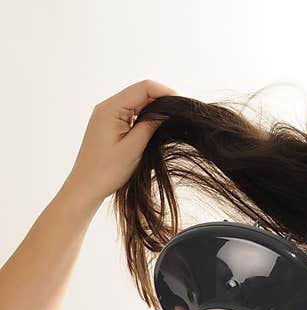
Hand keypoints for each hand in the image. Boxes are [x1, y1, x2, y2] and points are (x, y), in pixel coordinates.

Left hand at [62, 79, 178, 207]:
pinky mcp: (109, 124)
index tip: (181, 104)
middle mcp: (106, 107)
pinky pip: (131, 113)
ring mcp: (107, 115)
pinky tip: (155, 127)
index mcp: (110, 109)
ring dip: (154, 108)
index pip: (143, 88)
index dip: (164, 92)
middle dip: (161, 99)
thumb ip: (151, 125)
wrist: (87, 186)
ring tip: (170, 121)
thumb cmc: (107, 170)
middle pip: (140, 92)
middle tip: (179, 114)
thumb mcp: (135, 147)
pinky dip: (145, 117)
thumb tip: (168, 111)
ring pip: (136, 102)